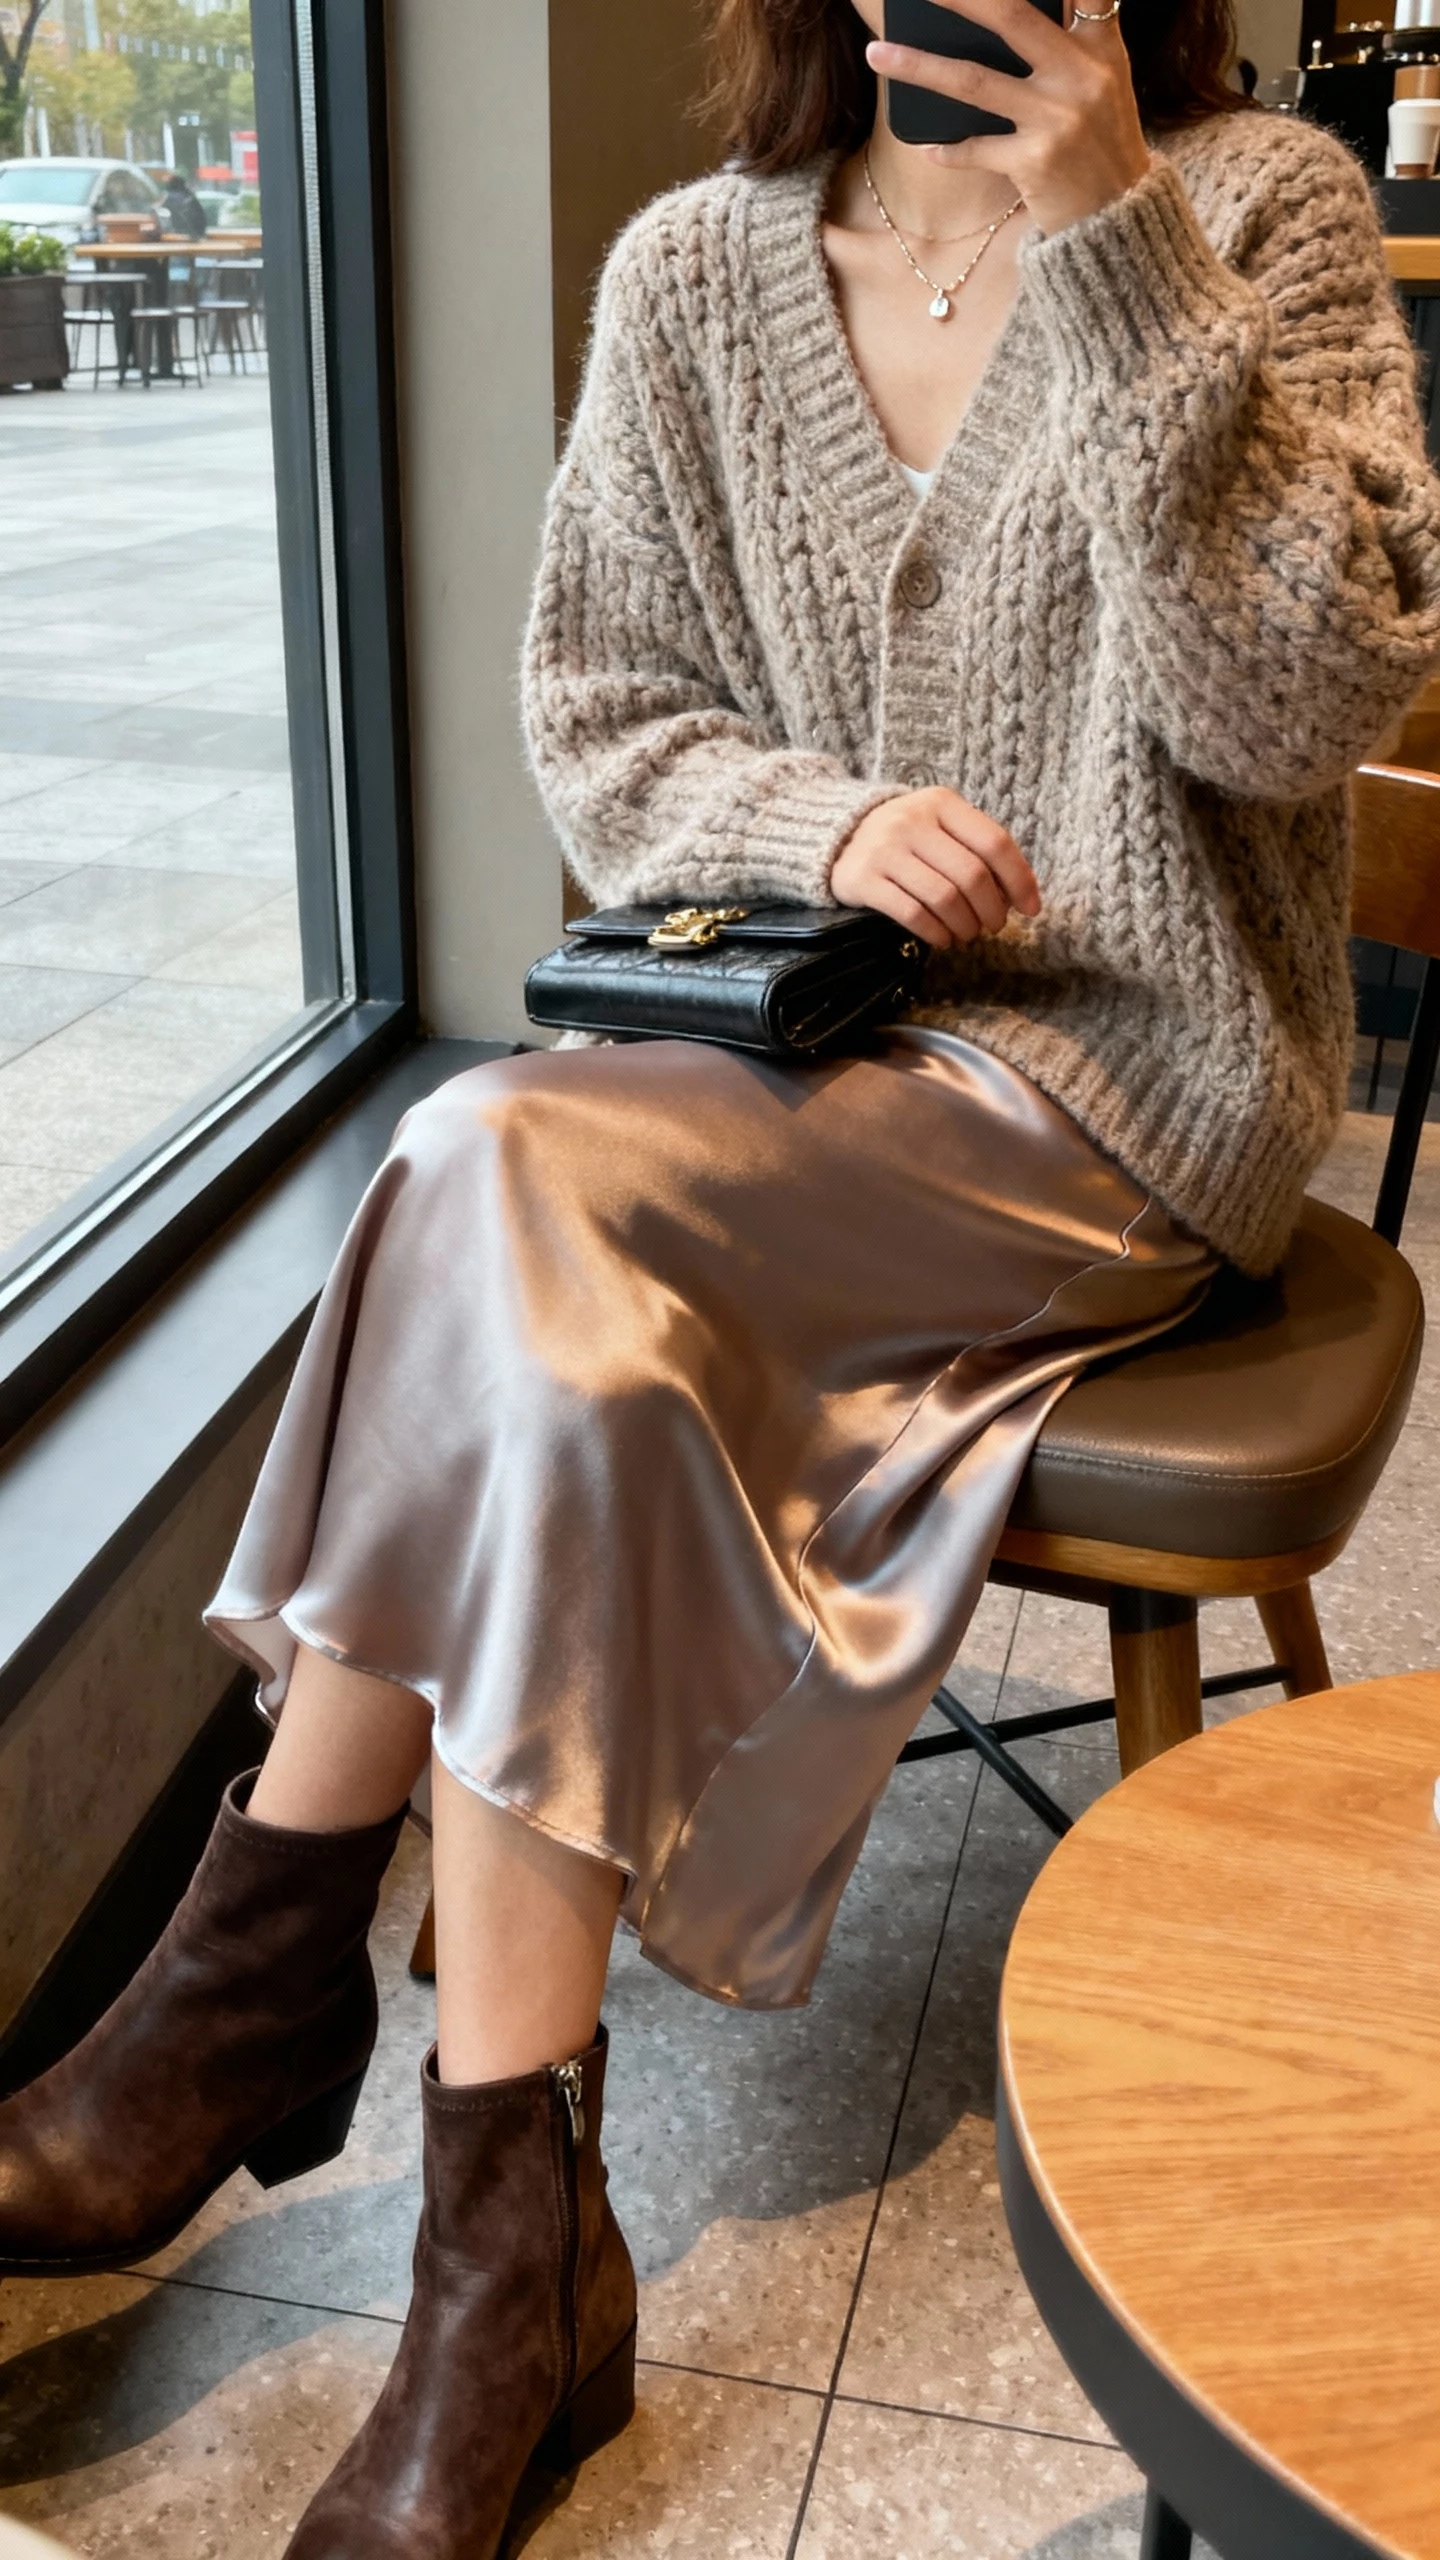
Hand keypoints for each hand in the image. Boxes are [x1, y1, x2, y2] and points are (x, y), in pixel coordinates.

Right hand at [833, 787, 1040, 949]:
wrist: (836, 835)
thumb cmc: (905, 837)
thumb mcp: (939, 826)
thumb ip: (975, 850)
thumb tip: (1017, 894)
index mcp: (941, 803)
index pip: (994, 843)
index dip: (1020, 880)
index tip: (1031, 908)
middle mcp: (912, 821)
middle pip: (972, 876)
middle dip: (992, 910)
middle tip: (993, 927)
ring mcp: (885, 849)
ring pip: (944, 898)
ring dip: (965, 926)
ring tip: (967, 934)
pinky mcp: (863, 879)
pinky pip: (912, 914)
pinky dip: (935, 933)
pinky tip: (942, 938)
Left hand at [865, 0, 1151, 236]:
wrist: (1118, 220)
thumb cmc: (1100, 144)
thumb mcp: (1103, 83)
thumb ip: (1070, 41)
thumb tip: (1000, 14)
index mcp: (1100, 48)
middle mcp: (1081, 76)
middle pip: (1011, 16)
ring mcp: (1056, 120)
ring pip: (974, 82)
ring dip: (918, 66)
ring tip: (876, 52)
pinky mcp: (1035, 163)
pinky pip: (975, 149)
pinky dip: (948, 149)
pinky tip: (928, 145)